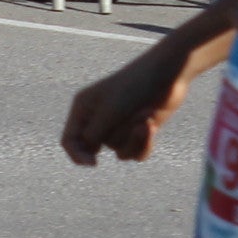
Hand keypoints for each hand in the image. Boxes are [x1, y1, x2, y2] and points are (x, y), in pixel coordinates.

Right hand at [62, 48, 191, 165]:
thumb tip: (89, 156)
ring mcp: (118, 127)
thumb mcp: (109, 111)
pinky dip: (145, 143)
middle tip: (132, 119)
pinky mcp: (137, 133)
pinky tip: (152, 124)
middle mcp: (98, 119)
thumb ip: (93, 136)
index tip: (94, 163)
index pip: (70, 140)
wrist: (168, 74)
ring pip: (119, 152)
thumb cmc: (135, 86)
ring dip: (134, 138)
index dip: (78, 155)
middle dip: (117, 137)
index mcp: (83, 109)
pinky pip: (135, 153)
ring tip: (146, 117)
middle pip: (98, 149)